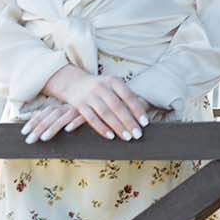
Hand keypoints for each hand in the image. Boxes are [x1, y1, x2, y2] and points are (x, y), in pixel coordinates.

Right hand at [21, 66, 151, 143]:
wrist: (74, 82)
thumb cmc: (100, 87)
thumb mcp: (113, 86)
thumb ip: (125, 96)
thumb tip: (144, 109)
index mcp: (113, 81)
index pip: (128, 96)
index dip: (137, 109)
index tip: (145, 123)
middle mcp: (102, 86)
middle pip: (118, 106)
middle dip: (129, 122)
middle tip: (138, 135)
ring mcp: (89, 95)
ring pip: (105, 113)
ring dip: (117, 127)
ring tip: (127, 138)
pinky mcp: (79, 104)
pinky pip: (91, 118)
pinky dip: (101, 128)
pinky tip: (110, 137)